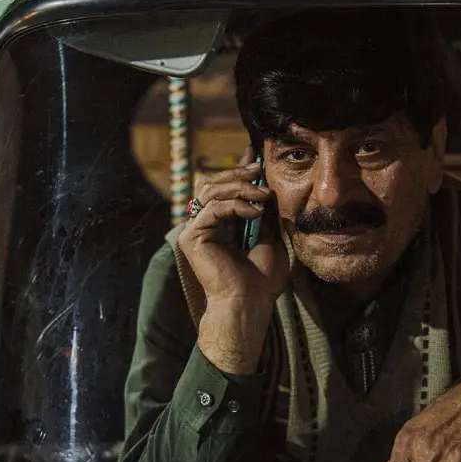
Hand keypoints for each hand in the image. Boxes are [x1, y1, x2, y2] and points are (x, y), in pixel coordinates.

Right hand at [178, 146, 287, 373]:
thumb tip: (265, 180)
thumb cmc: (261, 278)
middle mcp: (204, 223)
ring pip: (210, 190)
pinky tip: (254, 212)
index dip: (237, 170)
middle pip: (212, 182)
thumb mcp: (269, 234)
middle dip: (238, 173)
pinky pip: (212, 208)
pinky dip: (236, 205)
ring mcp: (195, 229)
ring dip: (239, 186)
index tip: (256, 158)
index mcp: (221, 223)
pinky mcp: (191, 236)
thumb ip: (263, 208)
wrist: (249, 303)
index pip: (223, 187)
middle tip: (260, 169)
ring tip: (263, 194)